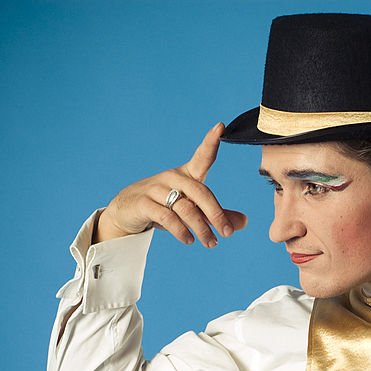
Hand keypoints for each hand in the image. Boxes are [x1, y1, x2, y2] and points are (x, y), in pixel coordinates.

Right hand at [95, 123, 247, 246]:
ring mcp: (156, 189)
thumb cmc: (164, 207)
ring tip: (210, 243)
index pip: (201, 156)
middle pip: (200, 191)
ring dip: (201, 227)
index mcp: (186, 175)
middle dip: (216, 213)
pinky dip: (180, 230)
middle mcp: (172, 178)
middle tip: (227, 233)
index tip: (221, 127)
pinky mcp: (143, 204)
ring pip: (185, 207)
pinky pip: (167, 217)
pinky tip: (189, 240)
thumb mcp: (191, 209)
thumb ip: (216, 215)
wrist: (126, 212)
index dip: (210, 142)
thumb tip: (244, 222)